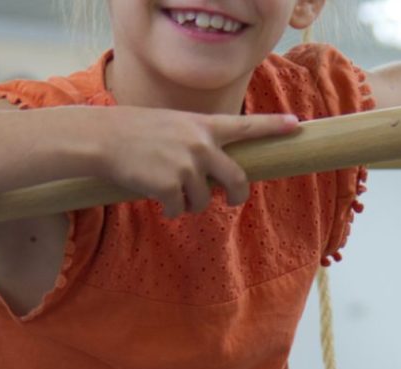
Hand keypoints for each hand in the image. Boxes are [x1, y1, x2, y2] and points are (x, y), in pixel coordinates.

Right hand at [96, 108, 300, 217]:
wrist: (103, 138)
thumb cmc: (134, 132)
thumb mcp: (172, 124)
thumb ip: (197, 142)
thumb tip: (213, 175)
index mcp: (203, 126)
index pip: (246, 126)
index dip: (273, 128)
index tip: (297, 126)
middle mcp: (201, 145)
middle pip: (237, 180)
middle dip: (237, 196)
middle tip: (232, 201)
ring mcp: (187, 166)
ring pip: (204, 201)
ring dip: (189, 203)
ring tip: (168, 189)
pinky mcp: (171, 186)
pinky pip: (179, 210)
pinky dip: (169, 210)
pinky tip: (154, 195)